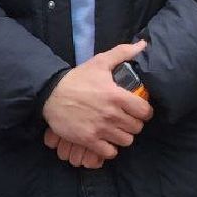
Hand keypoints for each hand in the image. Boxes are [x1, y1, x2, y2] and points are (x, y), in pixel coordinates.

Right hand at [41, 41, 152, 163]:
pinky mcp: (88, 140)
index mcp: (117, 96)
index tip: (140, 111)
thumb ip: (123, 53)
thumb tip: (143, 44)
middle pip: (136, 128)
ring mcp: (100, 129)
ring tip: (118, 131)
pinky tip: (107, 141)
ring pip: (126, 141)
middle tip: (127, 120)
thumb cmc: (78, 78)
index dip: (145, 112)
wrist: (50, 94)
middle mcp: (111, 114)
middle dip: (134, 124)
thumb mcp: (100, 62)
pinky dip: (110, 149)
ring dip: (123, 137)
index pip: (145, 111)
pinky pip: (109, 152)